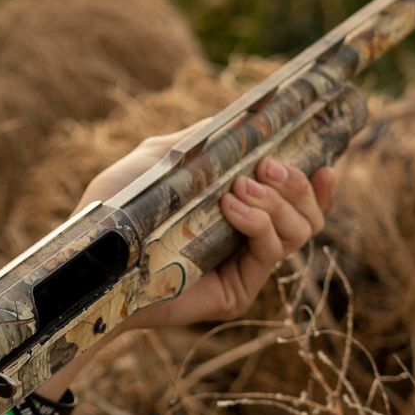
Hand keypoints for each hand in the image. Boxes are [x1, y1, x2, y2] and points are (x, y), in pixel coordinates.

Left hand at [73, 134, 334, 329]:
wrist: (90, 257)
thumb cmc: (115, 211)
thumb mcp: (161, 163)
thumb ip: (202, 144)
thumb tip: (242, 121)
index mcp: (239, 212)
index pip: (296, 202)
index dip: (318, 185)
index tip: (324, 163)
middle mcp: (248, 242)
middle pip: (308, 217)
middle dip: (297, 185)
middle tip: (266, 167)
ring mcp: (245, 269)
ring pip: (298, 233)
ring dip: (276, 202)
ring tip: (241, 187)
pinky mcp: (236, 292)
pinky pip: (269, 253)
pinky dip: (258, 223)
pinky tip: (231, 206)